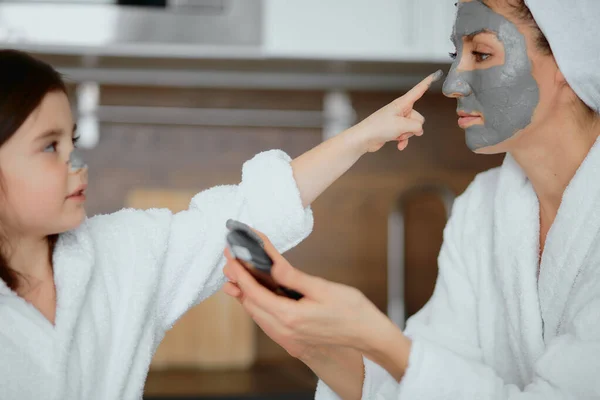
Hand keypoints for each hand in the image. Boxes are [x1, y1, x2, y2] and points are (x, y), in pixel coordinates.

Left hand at [221, 230, 388, 360]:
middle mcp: (285, 329)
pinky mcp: (293, 337)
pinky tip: (257, 294)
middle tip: (230, 260)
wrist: (368, 334)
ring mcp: (288, 336)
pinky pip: (267, 321)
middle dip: (238, 281)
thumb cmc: (351, 309)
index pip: (255, 293)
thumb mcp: (323, 288)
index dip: (240, 273)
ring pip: (257, 314)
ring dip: (245, 294)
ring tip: (236, 275)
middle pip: (251, 304)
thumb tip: (272, 266)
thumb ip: (293, 278)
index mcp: (290, 316)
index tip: (231, 256)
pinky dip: (257, 305)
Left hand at [350, 70, 442, 152]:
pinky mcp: (394, 129)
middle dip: (413, 127)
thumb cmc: (378, 127)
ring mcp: (397, 120)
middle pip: (418, 117)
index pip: (418, 90)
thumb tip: (419, 130)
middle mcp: (400, 110)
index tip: (436, 74)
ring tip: (395, 135)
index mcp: (402, 103)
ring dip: (406, 135)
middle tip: (401, 129)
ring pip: (412, 128)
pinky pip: (405, 135)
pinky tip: (399, 145)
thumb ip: (416, 126)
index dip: (427, 82)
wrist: (364, 139)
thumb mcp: (402, 125)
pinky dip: (403, 140)